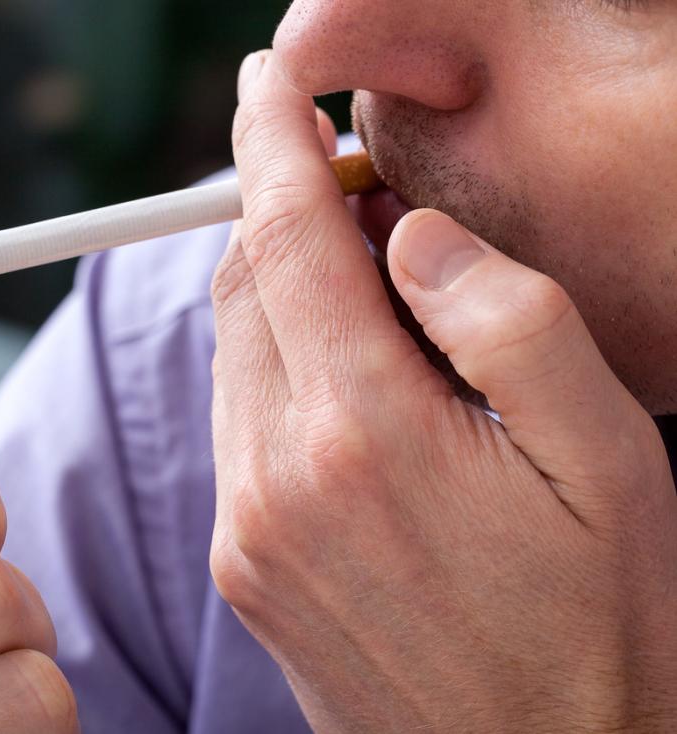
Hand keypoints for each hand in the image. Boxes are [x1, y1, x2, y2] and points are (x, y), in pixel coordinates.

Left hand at [210, 51, 676, 731]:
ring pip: (235, 353)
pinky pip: (237, 424)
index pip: (286, 238)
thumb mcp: (604, 454)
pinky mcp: (242, 566)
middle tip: (349, 187)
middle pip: (245, 288)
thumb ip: (507, 317)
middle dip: (280, 213)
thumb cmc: (598, 620)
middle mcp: (276, 478)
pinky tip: (345, 383)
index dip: (270, 143)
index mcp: (363, 431)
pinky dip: (276, 369)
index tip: (267, 83)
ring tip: (368, 291)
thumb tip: (407, 234)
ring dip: (282, 294)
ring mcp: (246, 529)